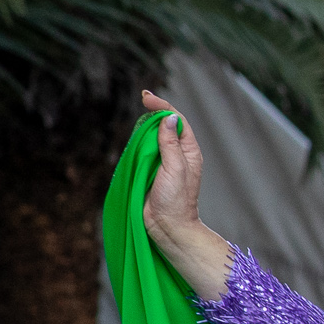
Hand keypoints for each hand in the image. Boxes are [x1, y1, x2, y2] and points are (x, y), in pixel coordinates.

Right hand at [132, 92, 234, 299]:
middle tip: (143, 98)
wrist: (167, 226)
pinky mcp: (153, 171)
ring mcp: (166, 163)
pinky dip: (140, 140)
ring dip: (148, 124)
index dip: (164, 108)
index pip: (178, 122)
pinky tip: (135, 134)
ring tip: (141, 112)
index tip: (148, 98)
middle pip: (167, 126)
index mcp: (189, 152)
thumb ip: (170, 144)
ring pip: (156, 137)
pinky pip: (147, 150)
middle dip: (157, 111)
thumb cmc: (175, 201)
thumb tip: (169, 119)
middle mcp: (179, 155)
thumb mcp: (174, 169)